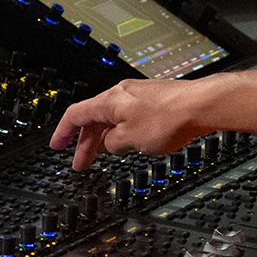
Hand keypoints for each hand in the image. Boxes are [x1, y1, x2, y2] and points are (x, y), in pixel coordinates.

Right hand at [49, 78, 215, 169]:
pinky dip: (122, 130)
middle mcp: (121, 94)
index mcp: (109, 101)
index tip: (56, 145)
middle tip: (81, 163)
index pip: (75, 115)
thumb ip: (112, 144)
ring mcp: (138, 95)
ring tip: (105, 155)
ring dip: (105, 137)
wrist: (200, 105)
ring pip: (112, 117)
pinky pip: (128, 115)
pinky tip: (130, 142)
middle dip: (85, 142)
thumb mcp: (131, 140)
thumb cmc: (169, 118)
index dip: (62, 132)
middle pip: (93, 118)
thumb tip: (109, 145)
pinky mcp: (154, 99)